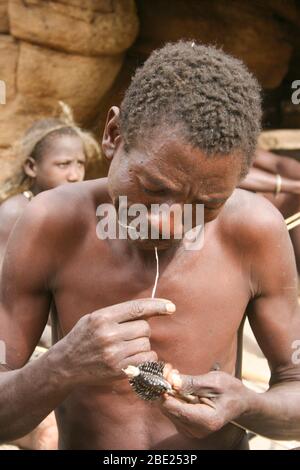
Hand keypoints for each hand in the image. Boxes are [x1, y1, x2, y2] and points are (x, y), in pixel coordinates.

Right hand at [55, 298, 174, 385]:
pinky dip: (145, 359)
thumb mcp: (94, 318)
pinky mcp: (118, 370)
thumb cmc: (82, 337)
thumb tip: (148, 309)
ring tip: (127, 347)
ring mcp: (114, 354)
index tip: (171, 307)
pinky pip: (146, 361)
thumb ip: (118, 313)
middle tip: (129, 335)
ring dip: (143, 345)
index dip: (157, 306)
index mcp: (102, 318)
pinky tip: (134, 358)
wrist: (65, 365)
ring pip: (146, 345)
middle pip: (144, 328)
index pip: (137, 308)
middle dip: (142, 330)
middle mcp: (108, 335)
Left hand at [159, 370, 252, 438]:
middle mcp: (196, 430)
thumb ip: (191, 382)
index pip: (175, 409)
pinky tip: (180, 387)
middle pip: (169, 410)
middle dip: (166, 389)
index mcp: (206, 421)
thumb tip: (171, 380)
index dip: (165, 393)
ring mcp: (191, 430)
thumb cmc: (231, 390)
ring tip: (177, 377)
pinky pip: (172, 411)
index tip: (163, 377)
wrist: (241, 402)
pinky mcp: (187, 426)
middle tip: (171, 371)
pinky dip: (173, 397)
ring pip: (168, 410)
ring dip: (169, 392)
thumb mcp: (213, 381)